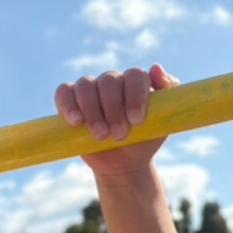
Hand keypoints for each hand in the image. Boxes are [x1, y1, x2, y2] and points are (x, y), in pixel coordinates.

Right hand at [55, 64, 177, 177]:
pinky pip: (64, 93)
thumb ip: (168, 93)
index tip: (136, 120)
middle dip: (113, 110)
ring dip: (93, 111)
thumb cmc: (144, 139)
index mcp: (135, 82)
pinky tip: (76, 121)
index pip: (135, 76)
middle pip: (109, 82)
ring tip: (101, 136)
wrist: (124, 163)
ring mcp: (90, 90)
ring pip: (86, 86)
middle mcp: (112, 81)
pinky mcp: (70, 102)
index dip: (134, 96)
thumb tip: (156, 69)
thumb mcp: (163, 121)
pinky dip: (68, 105)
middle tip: (119, 135)